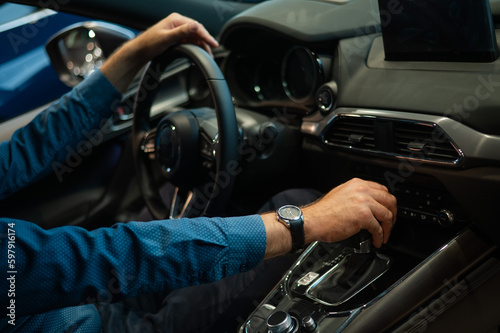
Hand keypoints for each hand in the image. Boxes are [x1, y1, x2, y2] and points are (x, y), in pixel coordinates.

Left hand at [101, 13, 218, 92]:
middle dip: (206, 41)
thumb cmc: (149, 44)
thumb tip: (195, 25)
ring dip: (202, 45)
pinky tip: (200, 52)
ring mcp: (177, 30)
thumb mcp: (167, 38)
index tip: (213, 43)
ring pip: (194, 37)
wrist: (140, 51)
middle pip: (197, 31)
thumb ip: (182, 31)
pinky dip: (196, 46)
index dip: (206, 35)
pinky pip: (190, 41)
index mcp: (176, 19)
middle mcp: (178, 23)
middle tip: (212, 51)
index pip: (196, 26)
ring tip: (208, 54)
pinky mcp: (177, 37)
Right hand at [302, 178, 396, 247]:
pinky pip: (378, 228)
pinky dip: (380, 236)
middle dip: (393, 214)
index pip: (382, 189)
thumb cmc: (323, 212)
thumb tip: (366, 203)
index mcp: (357, 184)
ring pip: (387, 214)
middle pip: (389, 200)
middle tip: (390, 223)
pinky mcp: (363, 216)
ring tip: (384, 235)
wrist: (313, 221)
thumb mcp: (340, 194)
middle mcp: (362, 190)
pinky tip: (376, 240)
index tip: (387, 210)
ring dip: (388, 227)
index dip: (387, 202)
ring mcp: (363, 202)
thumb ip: (355, 195)